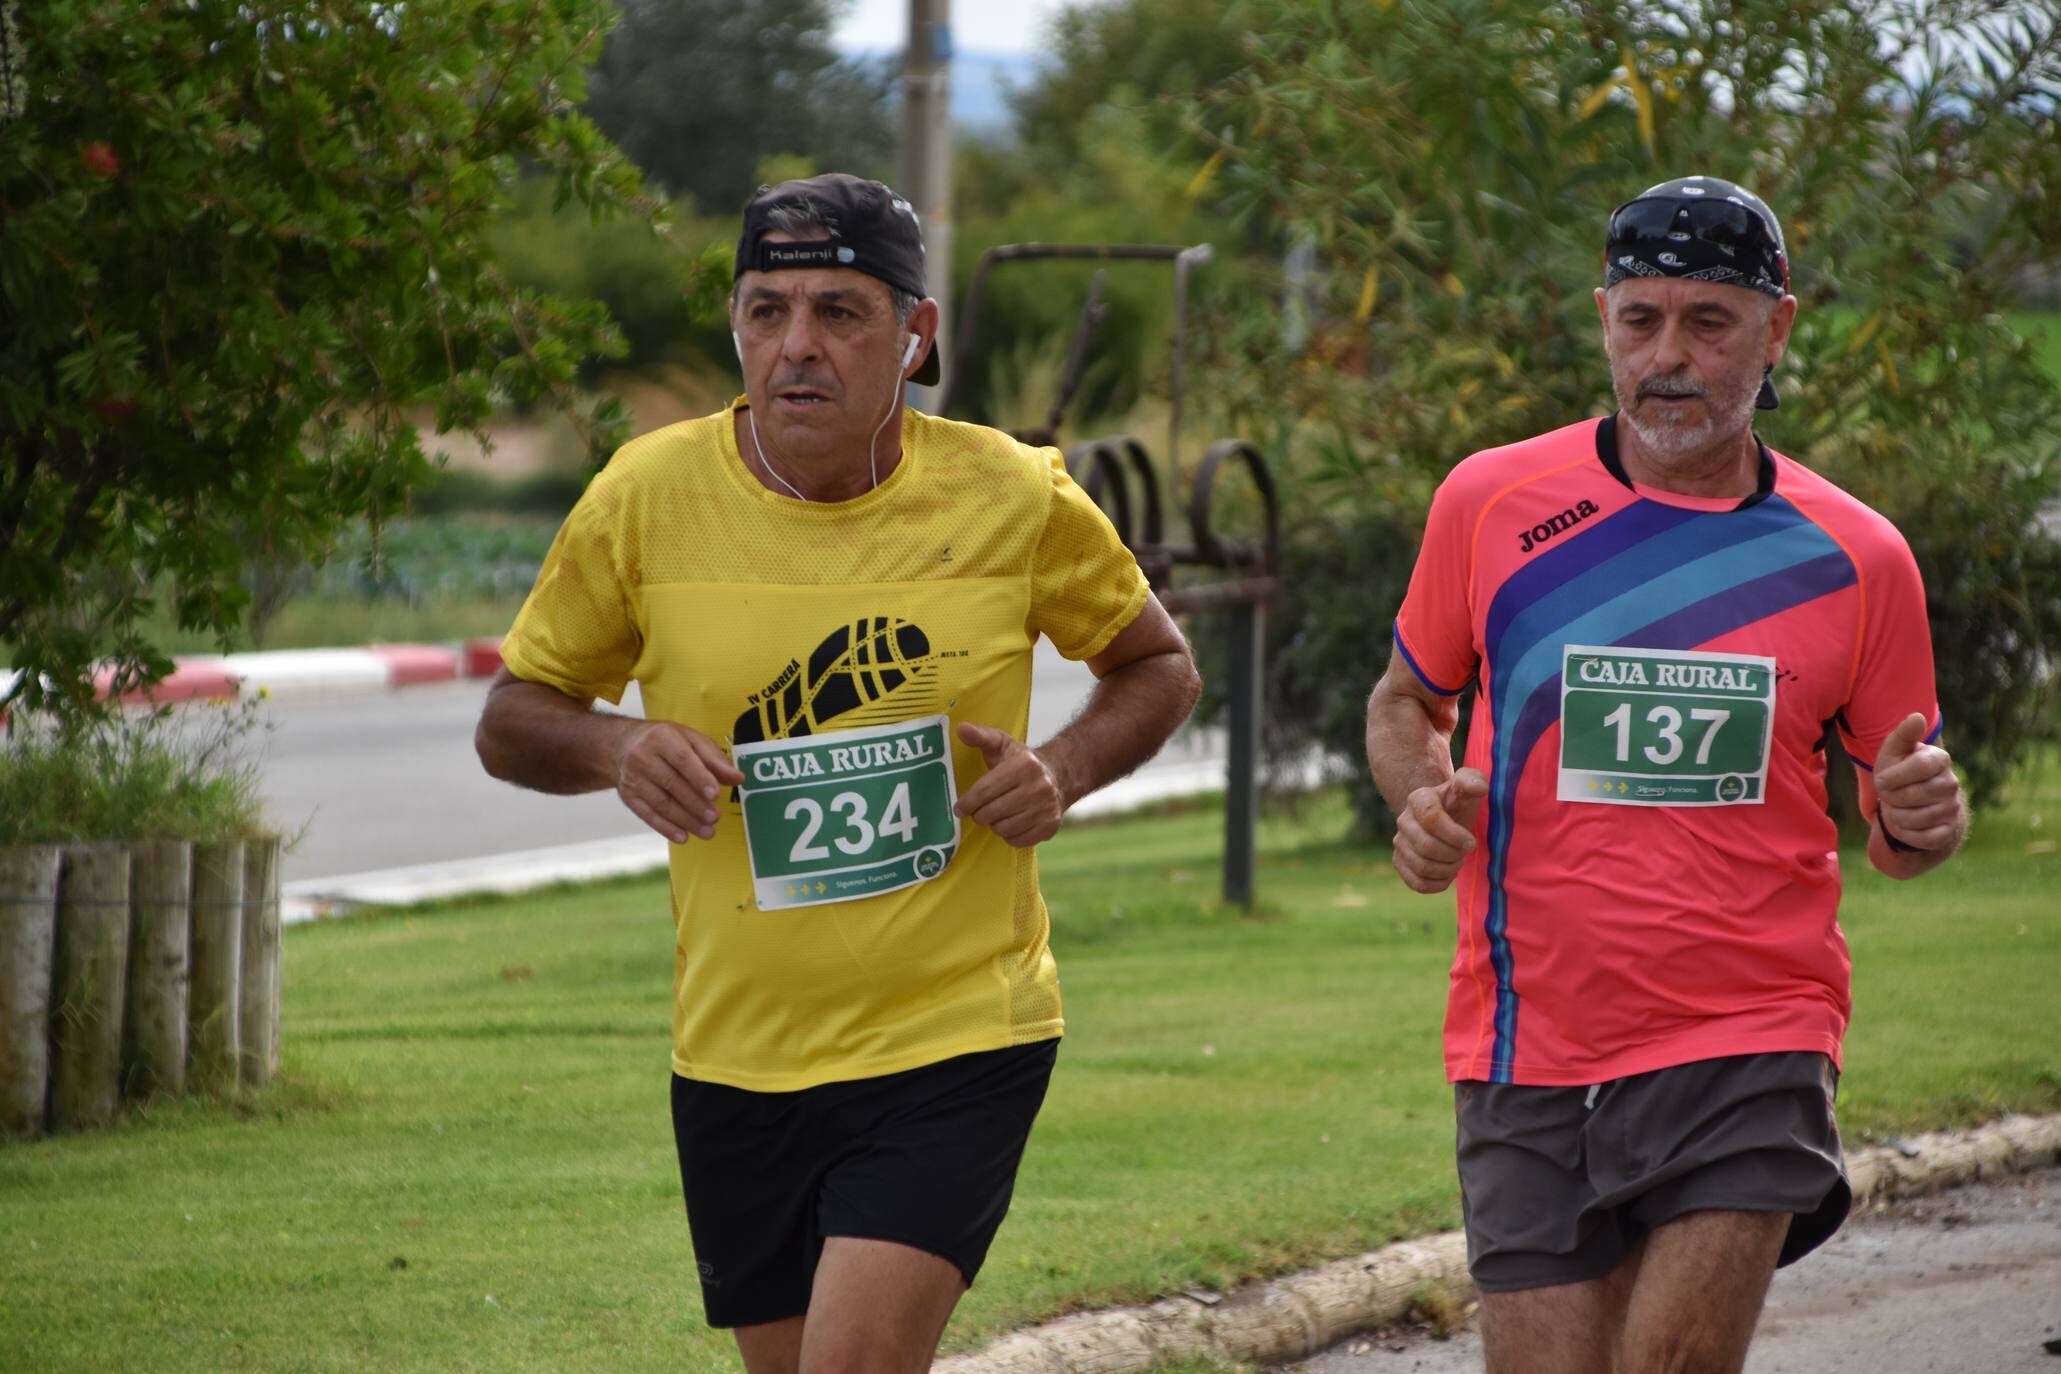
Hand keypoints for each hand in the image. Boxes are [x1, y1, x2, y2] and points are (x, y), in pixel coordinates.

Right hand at [612, 722, 743, 843]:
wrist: (622, 745)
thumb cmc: (665, 741)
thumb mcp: (691, 740)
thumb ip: (715, 759)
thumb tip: (738, 778)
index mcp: (661, 737)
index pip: (682, 759)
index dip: (699, 778)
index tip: (715, 794)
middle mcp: (642, 756)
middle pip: (672, 783)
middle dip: (695, 803)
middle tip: (715, 818)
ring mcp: (632, 777)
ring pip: (661, 802)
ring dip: (685, 820)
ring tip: (707, 831)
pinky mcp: (627, 795)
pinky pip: (647, 814)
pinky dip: (666, 827)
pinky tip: (683, 836)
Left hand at [953, 722, 1065, 847]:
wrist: (1060, 777)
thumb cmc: (1023, 762)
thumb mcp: (1003, 744)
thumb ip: (981, 736)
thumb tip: (962, 729)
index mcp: (1025, 765)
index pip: (985, 791)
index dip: (967, 802)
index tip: (959, 808)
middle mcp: (1038, 787)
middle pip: (991, 812)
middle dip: (979, 814)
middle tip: (979, 810)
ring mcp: (1046, 809)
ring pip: (1003, 829)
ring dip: (994, 824)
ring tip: (997, 814)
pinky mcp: (1050, 827)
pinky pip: (1017, 840)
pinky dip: (1009, 835)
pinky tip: (1010, 822)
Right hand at [1392, 767, 1487, 893]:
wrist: (1446, 816)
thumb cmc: (1460, 802)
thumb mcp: (1469, 785)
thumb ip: (1474, 781)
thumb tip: (1479, 788)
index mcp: (1418, 799)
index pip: (1431, 818)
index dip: (1454, 835)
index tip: (1471, 843)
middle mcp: (1403, 820)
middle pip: (1425, 846)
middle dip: (1452, 854)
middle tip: (1465, 853)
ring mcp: (1399, 842)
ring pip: (1421, 866)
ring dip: (1447, 869)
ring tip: (1457, 862)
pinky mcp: (1399, 862)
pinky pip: (1416, 882)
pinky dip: (1437, 884)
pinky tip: (1448, 874)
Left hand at [1872, 712, 1960, 850]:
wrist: (1908, 802)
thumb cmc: (1898, 771)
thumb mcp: (1893, 751)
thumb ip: (1903, 734)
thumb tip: (1917, 717)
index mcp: (1939, 759)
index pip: (1919, 766)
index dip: (1894, 776)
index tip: (1882, 780)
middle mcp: (1952, 783)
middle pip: (1914, 795)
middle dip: (1892, 798)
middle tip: (1891, 795)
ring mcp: (1953, 807)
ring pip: (1917, 818)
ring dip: (1897, 816)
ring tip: (1898, 808)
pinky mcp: (1949, 830)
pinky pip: (1926, 838)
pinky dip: (1909, 834)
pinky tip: (1907, 825)